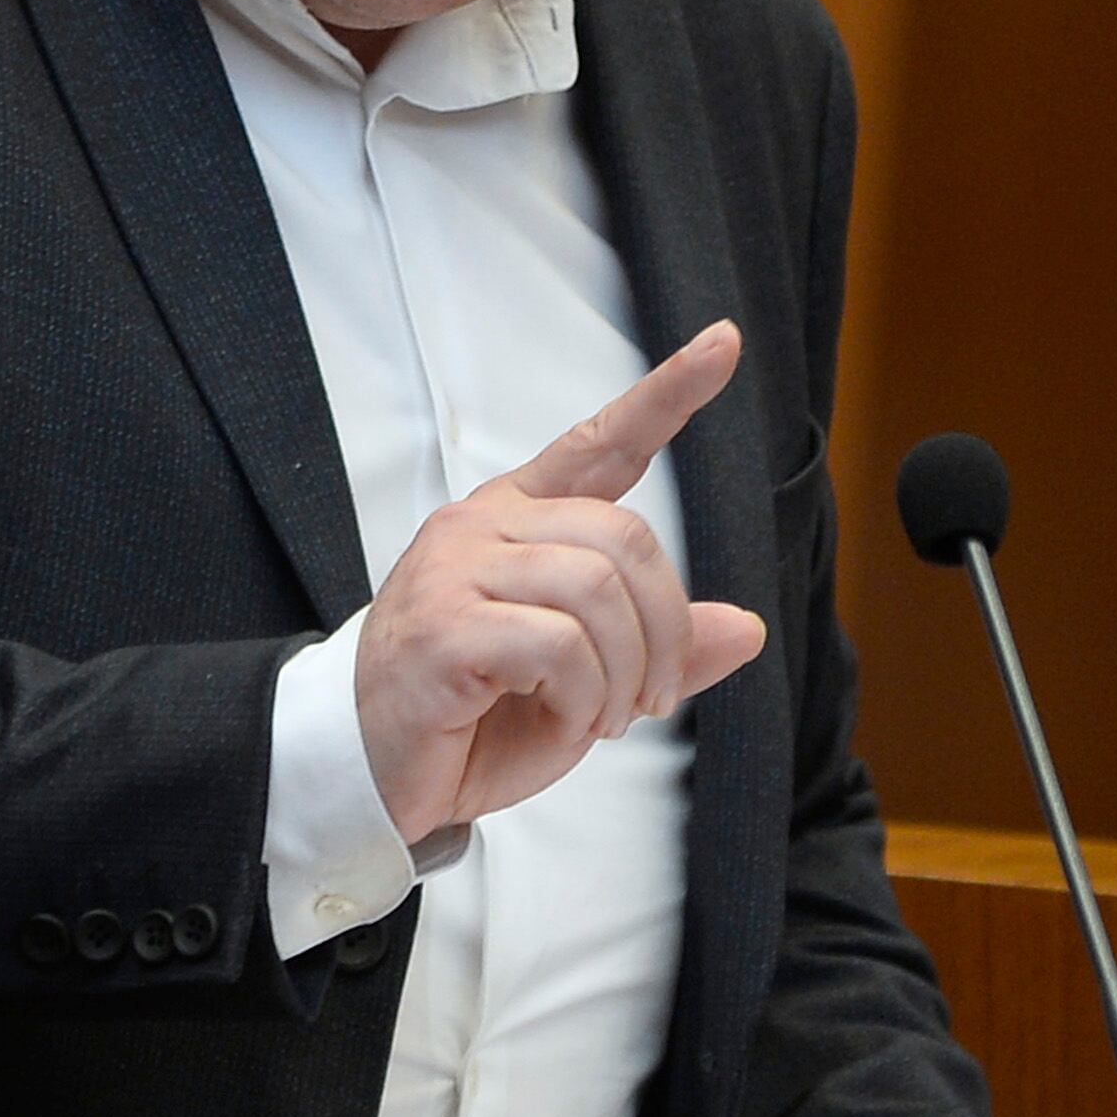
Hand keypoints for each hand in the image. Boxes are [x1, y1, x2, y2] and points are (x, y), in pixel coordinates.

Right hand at [354, 321, 770, 845]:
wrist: (370, 772)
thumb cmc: (470, 718)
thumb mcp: (588, 686)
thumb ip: (657, 650)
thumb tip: (746, 628)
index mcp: (517, 520)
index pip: (599, 442)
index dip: (667, 394)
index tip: (722, 344)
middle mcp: (483, 526)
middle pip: (625, 537)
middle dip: (664, 628)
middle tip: (652, 697)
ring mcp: (456, 569)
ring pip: (596, 589)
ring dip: (625, 672)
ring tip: (604, 717)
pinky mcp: (443, 625)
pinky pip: (559, 643)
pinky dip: (586, 695)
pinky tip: (568, 719)